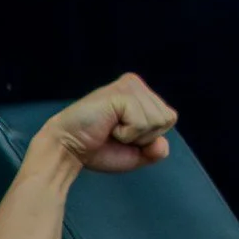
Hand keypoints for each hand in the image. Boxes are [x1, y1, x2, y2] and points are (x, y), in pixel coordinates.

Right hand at [38, 76, 176, 174]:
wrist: (69, 150)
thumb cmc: (99, 149)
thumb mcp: (136, 154)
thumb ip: (155, 150)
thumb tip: (161, 144)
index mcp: (142, 94)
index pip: (170, 118)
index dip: (150, 137)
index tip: (124, 136)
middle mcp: (137, 84)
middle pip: (167, 118)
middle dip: (144, 136)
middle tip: (116, 133)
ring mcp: (129, 86)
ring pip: (157, 121)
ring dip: (134, 135)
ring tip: (111, 129)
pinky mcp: (121, 93)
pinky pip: (142, 123)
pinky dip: (127, 134)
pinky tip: (109, 127)